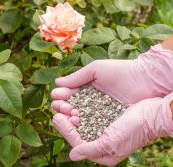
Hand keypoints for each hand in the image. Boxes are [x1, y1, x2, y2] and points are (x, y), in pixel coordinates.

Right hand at [51, 44, 172, 115]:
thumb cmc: (120, 71)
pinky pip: (90, 124)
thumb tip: (56, 82)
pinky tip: (76, 120)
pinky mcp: (105, 122)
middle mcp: (89, 101)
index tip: (57, 95)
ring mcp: (97, 113)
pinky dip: (81, 123)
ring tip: (68, 112)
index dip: (60, 95)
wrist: (145, 80)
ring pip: (77, 117)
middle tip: (62, 105)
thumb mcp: (95, 70)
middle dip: (61, 106)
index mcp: (85, 88)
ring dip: (68, 115)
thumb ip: (76, 77)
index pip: (67, 94)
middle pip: (69, 107)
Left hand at [52, 93, 172, 165]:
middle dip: (66, 121)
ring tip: (64, 104)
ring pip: (82, 122)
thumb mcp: (111, 143)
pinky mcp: (106, 118)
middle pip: (78, 132)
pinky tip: (75, 101)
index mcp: (102, 153)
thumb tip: (72, 155)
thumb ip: (90, 149)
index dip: (65, 130)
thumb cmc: (134, 130)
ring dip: (72, 112)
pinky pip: (90, 114)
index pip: (77, 142)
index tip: (56, 117)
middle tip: (57, 108)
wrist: (153, 114)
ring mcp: (104, 129)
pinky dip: (81, 108)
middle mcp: (101, 142)